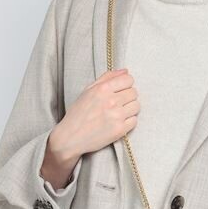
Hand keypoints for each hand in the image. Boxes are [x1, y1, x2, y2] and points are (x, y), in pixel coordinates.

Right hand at [40, 68, 138, 188]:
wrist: (71, 137)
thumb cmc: (78, 113)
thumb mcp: (88, 91)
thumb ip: (107, 78)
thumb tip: (125, 71)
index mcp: (102, 89)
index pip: (128, 79)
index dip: (126, 84)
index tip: (120, 90)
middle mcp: (111, 101)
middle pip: (134, 92)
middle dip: (128, 96)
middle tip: (118, 103)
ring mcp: (117, 116)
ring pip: (136, 106)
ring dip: (130, 108)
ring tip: (118, 112)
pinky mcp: (120, 130)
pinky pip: (134, 120)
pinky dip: (128, 121)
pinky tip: (118, 122)